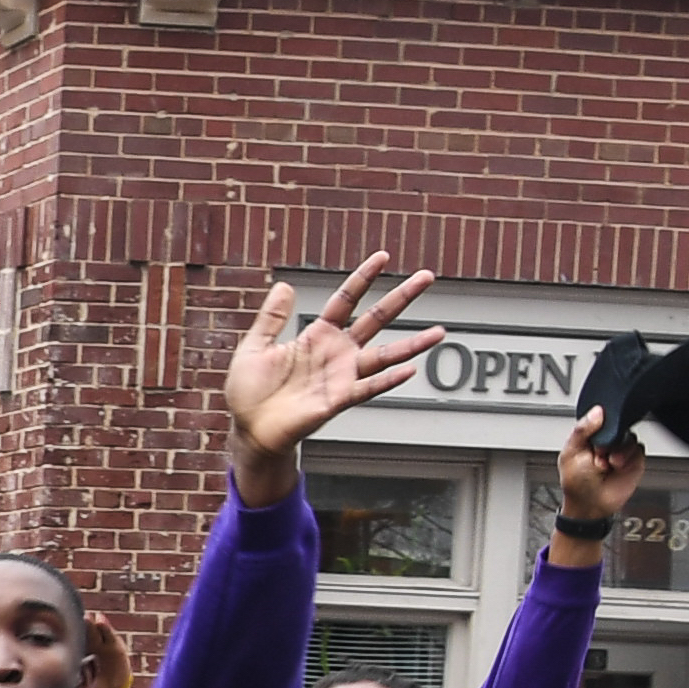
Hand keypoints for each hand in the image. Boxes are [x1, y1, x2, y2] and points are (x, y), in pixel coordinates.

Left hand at [223, 257, 441, 492]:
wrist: (248, 430)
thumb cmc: (249, 392)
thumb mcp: (255, 347)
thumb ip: (271, 318)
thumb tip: (284, 285)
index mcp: (317, 336)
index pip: (347, 300)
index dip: (364, 278)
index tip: (384, 256)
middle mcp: (336, 353)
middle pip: (376, 319)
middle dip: (401, 298)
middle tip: (428, 277)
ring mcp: (340, 376)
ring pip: (383, 356)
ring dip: (412, 345)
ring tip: (440, 332)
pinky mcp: (337, 401)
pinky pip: (368, 388)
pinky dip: (388, 380)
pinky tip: (410, 370)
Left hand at [552, 405, 645, 535]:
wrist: (590, 506)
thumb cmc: (576, 483)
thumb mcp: (571, 453)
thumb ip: (582, 430)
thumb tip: (597, 411)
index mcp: (591, 435)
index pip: (602, 417)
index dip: (601, 424)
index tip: (595, 438)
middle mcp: (608, 440)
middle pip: (619, 424)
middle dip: (610, 440)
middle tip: (599, 454)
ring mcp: (622, 449)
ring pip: (630, 436)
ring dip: (618, 451)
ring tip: (608, 464)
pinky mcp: (634, 460)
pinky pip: (639, 450)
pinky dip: (628, 458)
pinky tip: (617, 467)